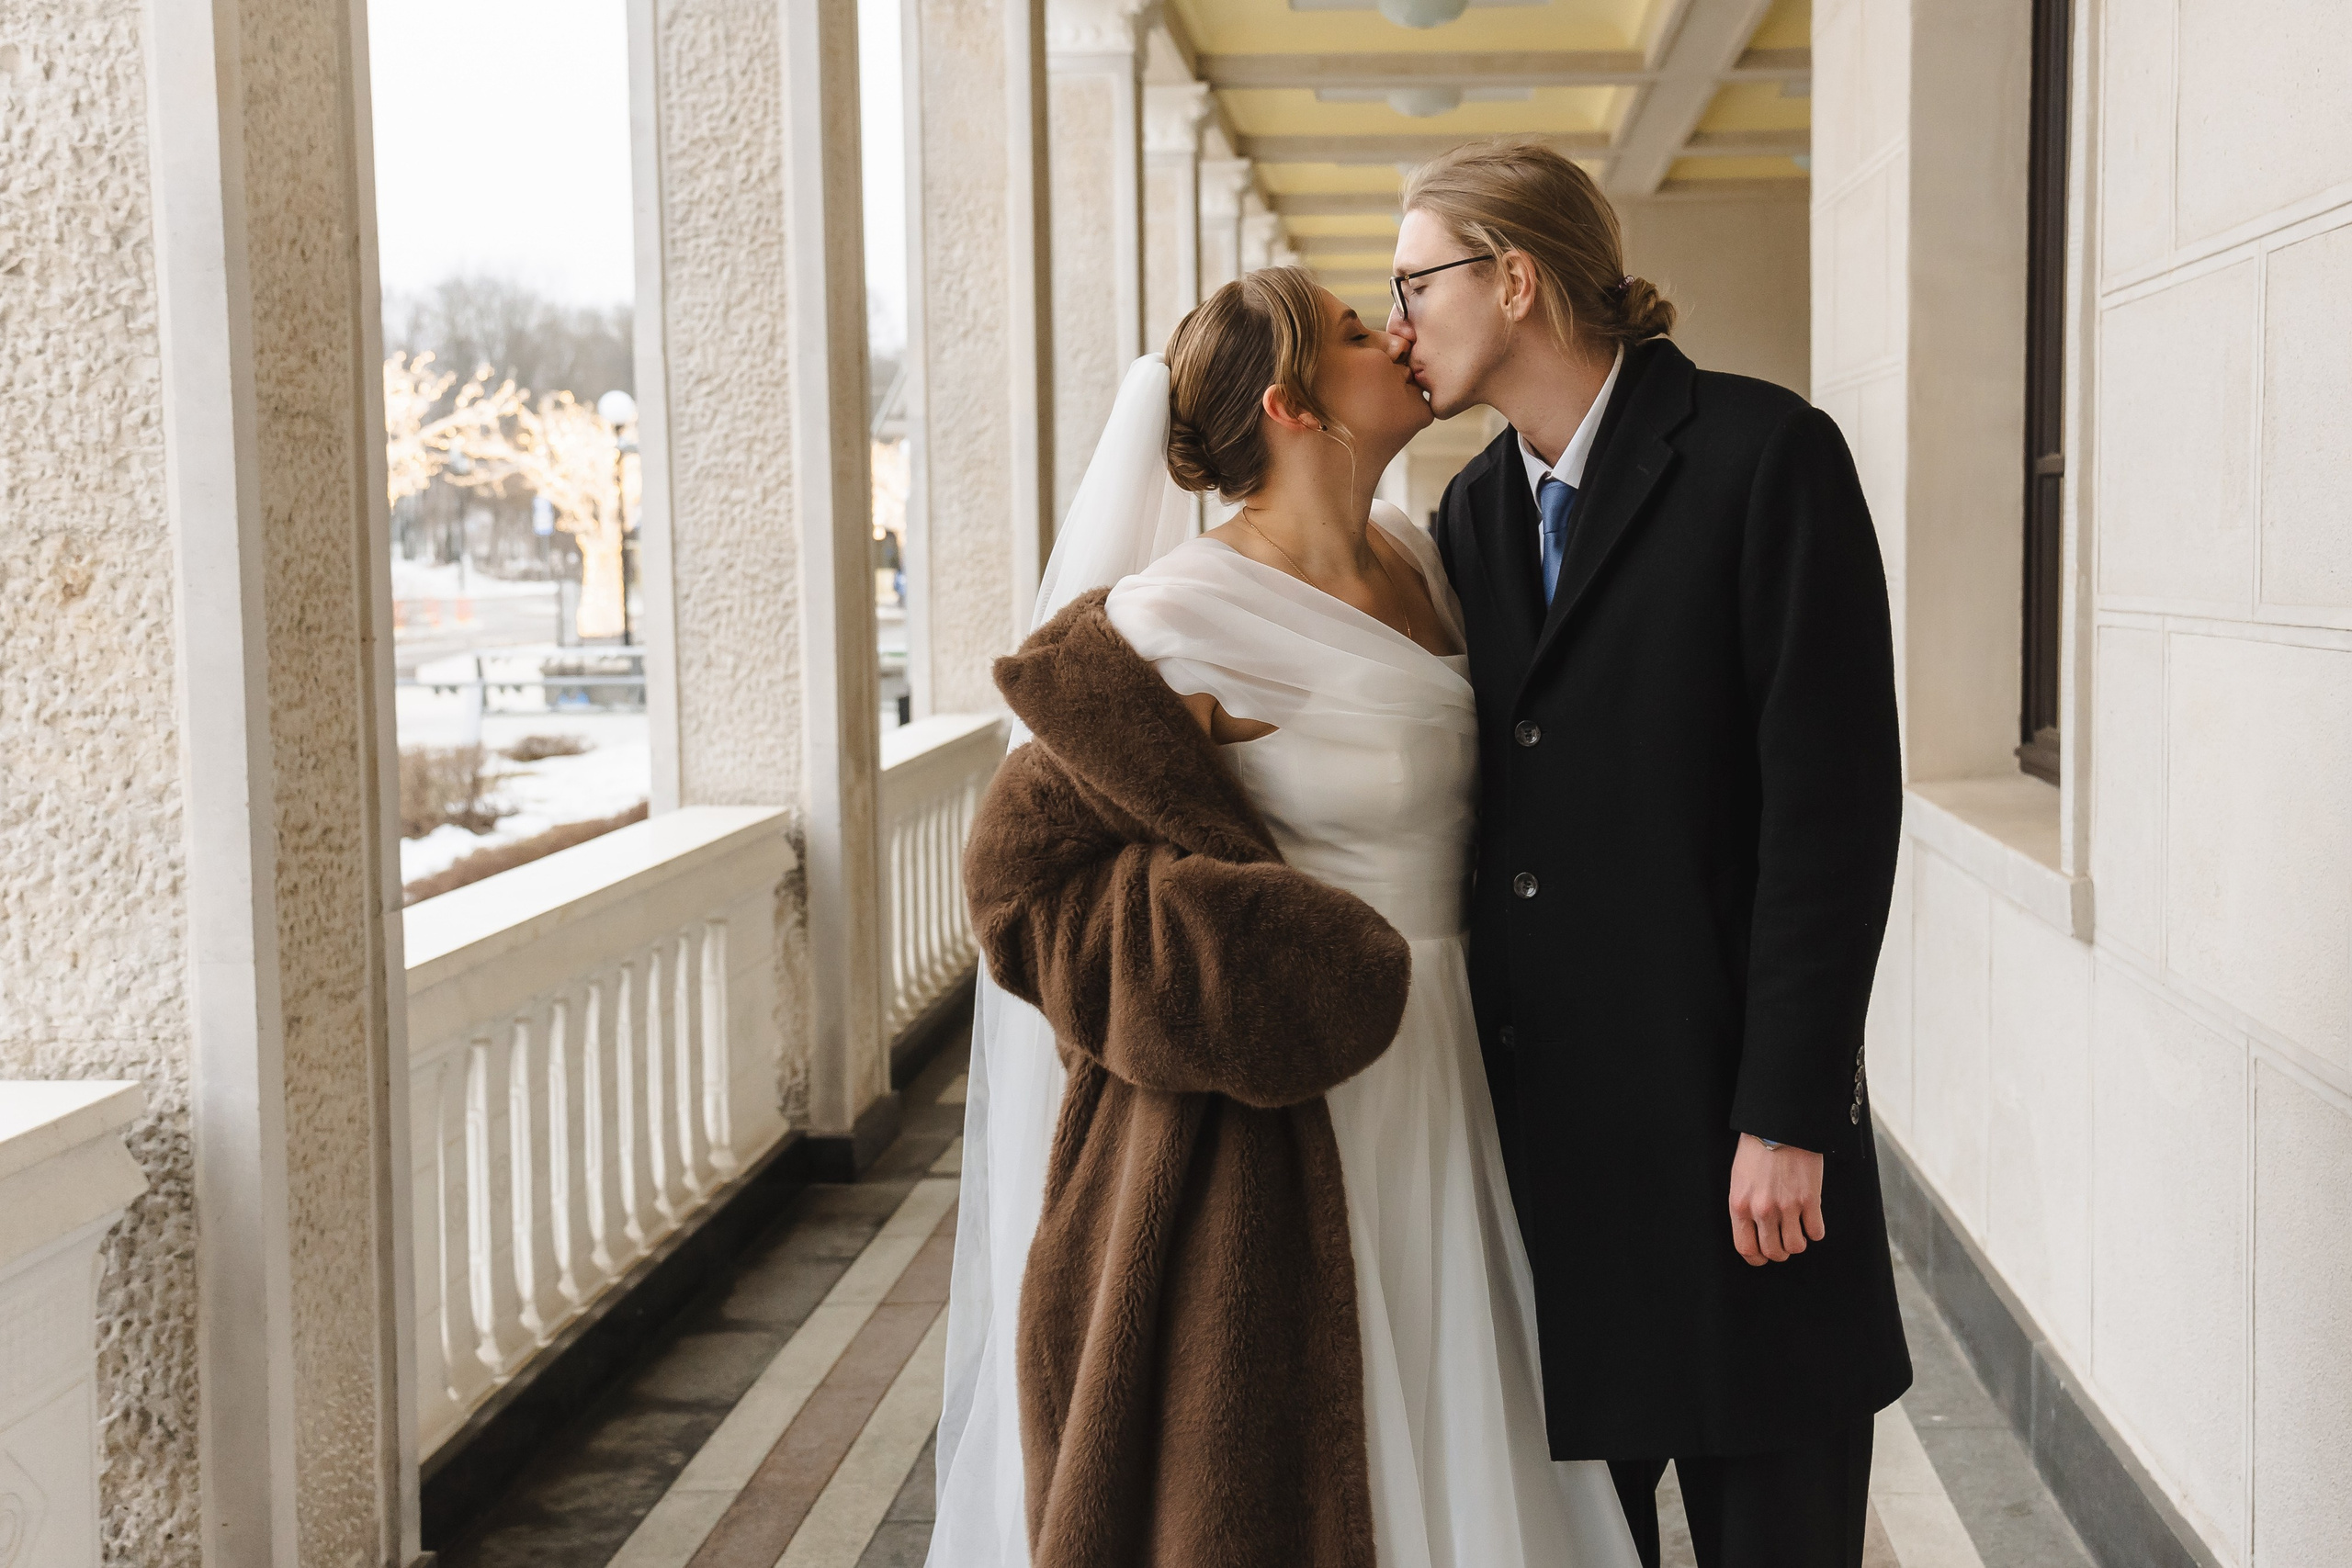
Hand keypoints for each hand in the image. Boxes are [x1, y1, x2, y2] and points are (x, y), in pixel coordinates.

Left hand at [1728, 1133, 1824, 1265]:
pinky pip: (1816, 1232)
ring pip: (1796, 1247)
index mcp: (1740, 1205)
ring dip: (1798, 1243)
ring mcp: (1787, 1207)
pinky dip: (1815, 1231)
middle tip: (1783, 1242)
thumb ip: (1744, 1206)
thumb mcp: (1739, 1179)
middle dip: (1779, 1252)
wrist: (1780, 1127)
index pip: (1745, 1248)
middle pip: (1773, 1252)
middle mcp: (1762, 1210)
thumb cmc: (1757, 1149)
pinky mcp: (1810, 1200)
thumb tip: (1753, 1230)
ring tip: (1797, 1231)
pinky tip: (1811, 1220)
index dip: (1756, 1257)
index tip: (1762, 1256)